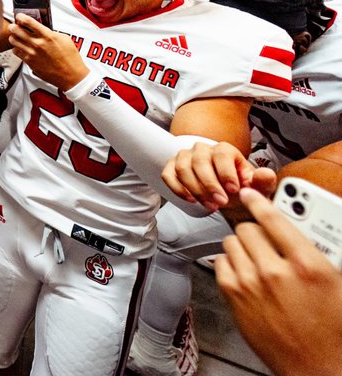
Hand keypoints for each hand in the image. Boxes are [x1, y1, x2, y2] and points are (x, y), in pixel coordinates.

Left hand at [7, 12, 86, 90]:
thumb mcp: (64, 39)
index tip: (20, 16)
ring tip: (17, 36)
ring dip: (13, 37)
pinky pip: (16, 52)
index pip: (28, 21)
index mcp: (47, 36)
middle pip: (16, 30)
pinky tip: (21, 47)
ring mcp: (32, 53)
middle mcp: (37, 44)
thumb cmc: (70, 58)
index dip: (21, 16)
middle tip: (15, 26)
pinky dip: (16, 48)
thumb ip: (51, 32)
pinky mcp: (29, 62)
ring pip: (13, 41)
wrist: (70, 75)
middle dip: (14, 26)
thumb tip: (43, 28)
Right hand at [162, 141, 273, 212]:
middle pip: (199, 162)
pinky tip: (191, 199)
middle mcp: (203, 149)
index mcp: (225, 150)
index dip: (226, 173)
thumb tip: (266, 174)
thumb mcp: (257, 188)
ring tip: (209, 205)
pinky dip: (177, 188)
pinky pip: (168, 175)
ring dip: (194, 189)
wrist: (227, 196)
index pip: (221, 155)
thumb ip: (263, 182)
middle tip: (220, 203)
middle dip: (209, 185)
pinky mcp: (172, 167)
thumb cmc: (241, 190)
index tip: (233, 190)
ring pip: (182, 168)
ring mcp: (186, 157)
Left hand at [215, 188, 341, 375]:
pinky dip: (231, 263)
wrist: (317, 367)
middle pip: (248, 228)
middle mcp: (276, 272)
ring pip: (232, 243)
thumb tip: (298, 226)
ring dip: (244, 247)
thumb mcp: (335, 282)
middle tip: (266, 240)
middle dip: (256, 231)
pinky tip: (246, 272)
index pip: (275, 219)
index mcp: (309, 265)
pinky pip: (222, 263)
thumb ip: (316, 250)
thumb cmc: (332, 330)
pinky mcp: (234, 297)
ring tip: (258, 258)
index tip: (252, 193)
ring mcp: (251, 284)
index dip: (260, 201)